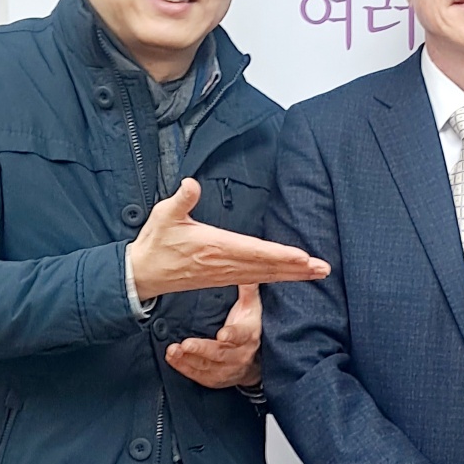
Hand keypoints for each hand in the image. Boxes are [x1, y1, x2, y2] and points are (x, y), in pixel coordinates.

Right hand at [129, 178, 329, 300]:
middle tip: (322, 268)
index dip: (279, 254)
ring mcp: (224, 274)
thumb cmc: (155, 243)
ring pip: (265, 276)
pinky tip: (290, 277)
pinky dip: (276, 278)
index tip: (302, 256)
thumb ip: (181, 200)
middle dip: (296, 268)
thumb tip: (191, 184)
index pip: (254, 251)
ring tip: (316, 273)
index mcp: (214, 246)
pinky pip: (255, 280)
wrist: (141, 275)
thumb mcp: (163, 216)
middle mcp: (224, 263)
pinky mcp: (222, 278)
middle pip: (267, 267)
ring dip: (292, 275)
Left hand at [165, 284, 261, 387]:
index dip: (233, 335)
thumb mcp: (252, 308)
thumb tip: (247, 268)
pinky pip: (199, 375)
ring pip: (207, 366)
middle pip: (220, 353)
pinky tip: (173, 359)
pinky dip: (184, 368)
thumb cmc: (249, 329)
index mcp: (249, 335)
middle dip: (202, 349)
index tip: (222, 335)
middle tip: (186, 344)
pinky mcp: (215, 379)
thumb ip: (247, 289)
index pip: (241, 335)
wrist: (255, 363)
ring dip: (189, 359)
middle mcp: (239, 355)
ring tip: (173, 350)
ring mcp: (227, 369)